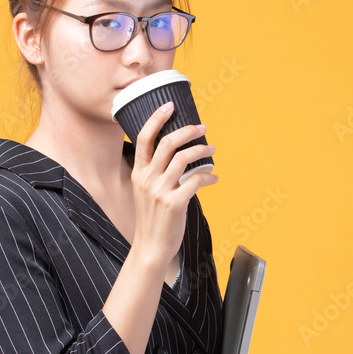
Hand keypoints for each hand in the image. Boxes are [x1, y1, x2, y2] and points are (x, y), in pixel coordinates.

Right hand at [129, 101, 217, 264]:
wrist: (150, 248)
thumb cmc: (153, 218)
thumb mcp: (147, 192)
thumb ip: (158, 173)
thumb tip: (182, 156)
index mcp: (138, 173)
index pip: (144, 138)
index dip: (156, 119)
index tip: (169, 106)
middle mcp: (147, 179)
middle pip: (168, 143)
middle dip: (188, 131)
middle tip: (202, 127)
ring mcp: (160, 191)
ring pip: (184, 159)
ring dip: (202, 151)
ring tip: (211, 150)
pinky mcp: (174, 203)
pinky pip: (196, 181)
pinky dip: (208, 177)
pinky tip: (214, 178)